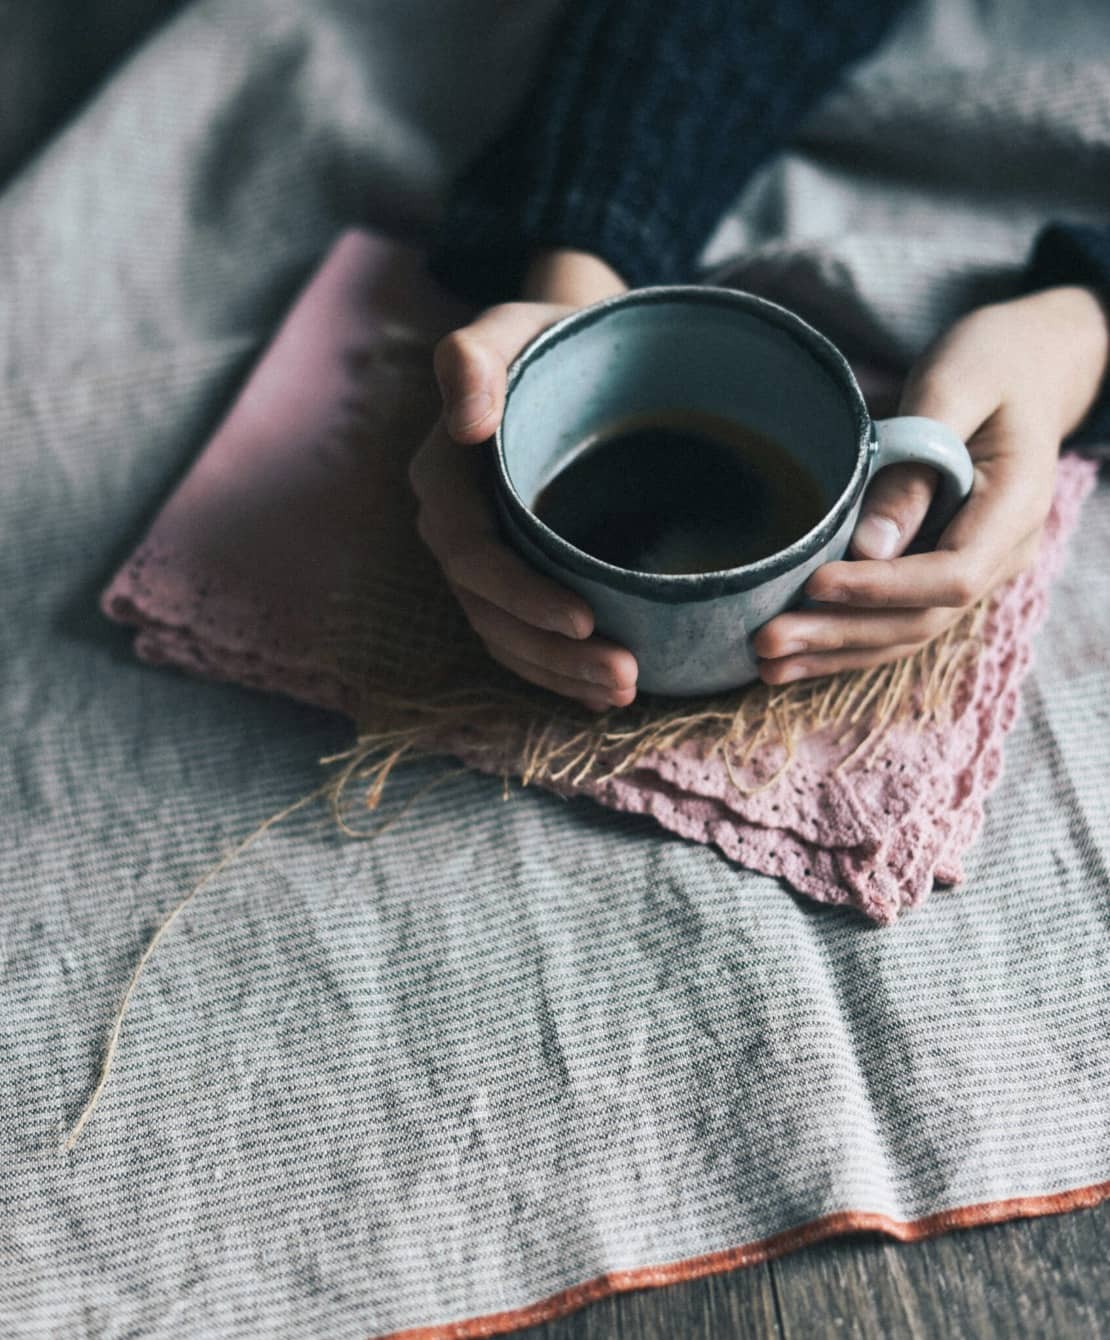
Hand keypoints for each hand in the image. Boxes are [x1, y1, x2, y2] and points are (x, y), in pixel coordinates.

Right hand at [409, 249, 638, 709]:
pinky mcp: (515, 573)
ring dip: (559, 673)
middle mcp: (456, 524)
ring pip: (505, 634)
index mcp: (446, 475)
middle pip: (488, 609)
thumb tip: (464, 419)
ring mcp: (484, 556)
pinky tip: (604, 689)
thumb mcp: (515, 327)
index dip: (520, 595)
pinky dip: (558, 668)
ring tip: (624, 691)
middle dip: (550, 654)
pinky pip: (521, 635)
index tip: (585, 621)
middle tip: (624, 677)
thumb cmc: (550, 337)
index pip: (470, 553)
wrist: (574, 353)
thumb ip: (477, 356)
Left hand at [755, 286, 1109, 682]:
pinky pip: (895, 617)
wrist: (1029, 364)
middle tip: (767, 641)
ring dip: (834, 652)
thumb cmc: (990, 361)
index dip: (881, 589)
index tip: (816, 583)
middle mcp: (1001, 553)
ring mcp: (974, 567)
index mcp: (1013, 509)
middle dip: (841, 634)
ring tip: (766, 664)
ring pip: (905, 631)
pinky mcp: (940, 569)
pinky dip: (844, 639)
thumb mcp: (953, 389)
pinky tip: (793, 656)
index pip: (950, 576)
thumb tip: (870, 549)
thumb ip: (916, 466)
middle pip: (920, 619)